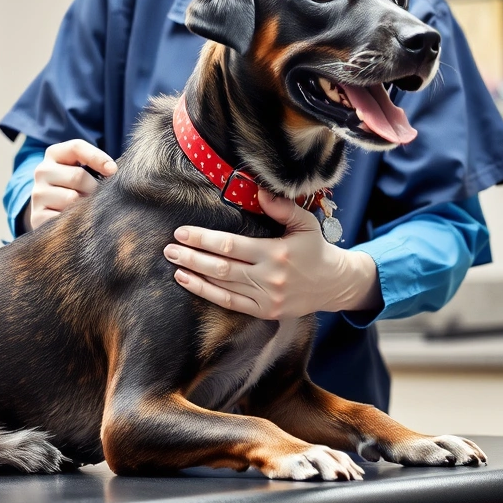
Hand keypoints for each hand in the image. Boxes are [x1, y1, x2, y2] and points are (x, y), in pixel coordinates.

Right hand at [26, 138, 116, 229]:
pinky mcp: (37, 216)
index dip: (98, 157)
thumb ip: (97, 164)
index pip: (77, 147)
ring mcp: (37, 194)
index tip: (113, 170)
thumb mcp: (84, 169)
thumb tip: (112, 171)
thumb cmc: (77, 186)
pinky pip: (62, 218)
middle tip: (98, 198)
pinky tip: (76, 221)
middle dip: (94, 189)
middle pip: (78, 176)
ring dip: (85, 207)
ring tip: (86, 209)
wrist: (53, 211)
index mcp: (54, 154)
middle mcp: (42, 171)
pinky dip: (75, 221)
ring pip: (71, 198)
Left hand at [164, 189, 381, 320]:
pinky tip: (189, 282)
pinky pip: (229, 304)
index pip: (231, 246)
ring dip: (195, 275)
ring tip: (174, 263)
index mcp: (276, 253)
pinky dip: (206, 293)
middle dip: (192, 257)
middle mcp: (269, 278)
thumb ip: (282, 207)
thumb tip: (258, 190)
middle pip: (221, 268)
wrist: (333, 284)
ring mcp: (265, 298)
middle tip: (169, 248)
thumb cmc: (315, 248)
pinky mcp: (264, 312)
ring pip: (222, 287)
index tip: (183, 232)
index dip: (204, 239)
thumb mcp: (305, 223)